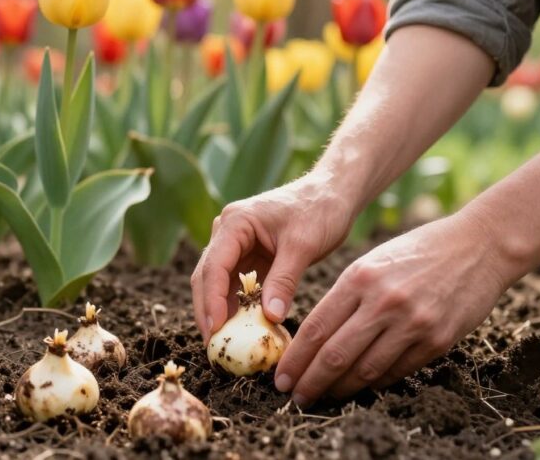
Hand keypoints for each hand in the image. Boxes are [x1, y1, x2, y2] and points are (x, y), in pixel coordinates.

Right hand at [191, 172, 355, 344]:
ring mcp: (236, 244)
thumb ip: (284, 281)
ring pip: (217, 283)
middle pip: (207, 276)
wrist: (332, 194)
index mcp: (235, 222)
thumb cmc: (319, 210)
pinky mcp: (248, 256)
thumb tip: (270, 319)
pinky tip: (242, 328)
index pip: (214, 266)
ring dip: (220, 310)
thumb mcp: (302, 246)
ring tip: (224, 343)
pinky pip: (235, 285)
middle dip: (208, 310)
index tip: (216, 330)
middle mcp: (228, 232)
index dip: (212, 300)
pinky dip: (237, 305)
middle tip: (213, 345)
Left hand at [275, 210, 510, 404]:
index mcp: (359, 278)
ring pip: (366, 370)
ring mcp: (413, 323)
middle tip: (295, 397)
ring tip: (325, 395)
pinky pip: (398, 371)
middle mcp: (383, 302)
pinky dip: (375, 382)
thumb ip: (345, 296)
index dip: (296, 358)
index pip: (316, 328)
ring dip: (341, 388)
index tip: (281, 377)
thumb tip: (316, 337)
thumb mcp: (372, 262)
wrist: (478, 246)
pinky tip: (361, 385)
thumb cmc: (417, 252)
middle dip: (311, 381)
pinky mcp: (438, 340)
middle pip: (335, 355)